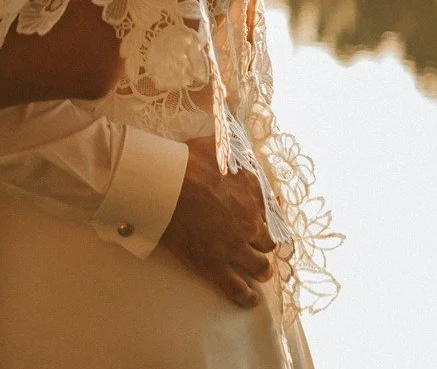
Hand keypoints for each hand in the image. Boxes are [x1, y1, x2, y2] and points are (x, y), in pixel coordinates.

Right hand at [156, 137, 275, 308]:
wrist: (165, 185)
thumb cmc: (187, 162)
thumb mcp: (217, 145)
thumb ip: (231, 146)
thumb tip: (235, 137)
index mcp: (252, 194)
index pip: (271, 210)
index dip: (269, 216)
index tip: (266, 219)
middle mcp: (250, 223)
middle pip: (268, 241)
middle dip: (265, 243)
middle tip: (259, 245)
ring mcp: (234, 247)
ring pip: (260, 267)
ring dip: (262, 269)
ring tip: (260, 272)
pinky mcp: (215, 265)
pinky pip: (237, 288)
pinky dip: (246, 296)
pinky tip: (250, 298)